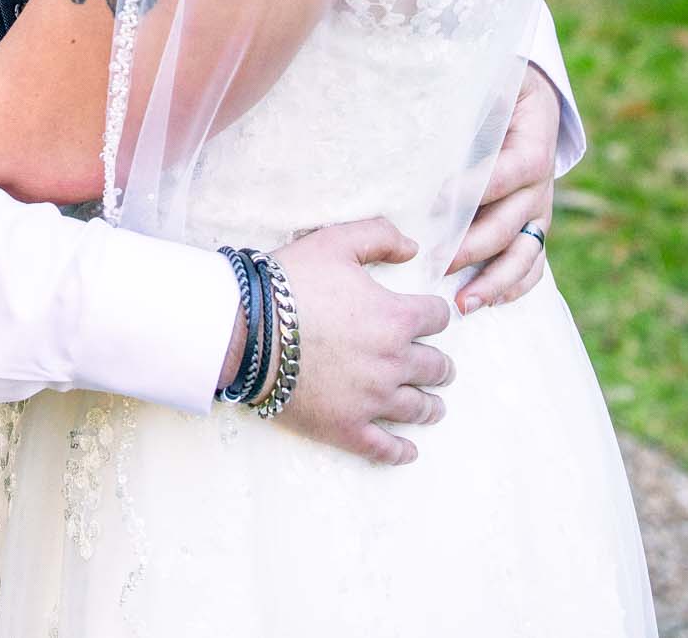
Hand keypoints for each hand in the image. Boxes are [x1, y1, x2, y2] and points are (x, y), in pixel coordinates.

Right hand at [269, 218, 453, 467]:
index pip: (438, 317)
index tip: (430, 317)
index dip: (435, 313)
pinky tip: (409, 451)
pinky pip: (385, 448)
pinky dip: (402, 451)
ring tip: (434, 406)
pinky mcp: (348, 428)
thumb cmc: (291, 282)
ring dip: (431, 406)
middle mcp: (393, 361)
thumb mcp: (336, 241)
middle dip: (440, 364)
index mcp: (395, 317)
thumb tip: (414, 248)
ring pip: (419, 408)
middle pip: (436, 367)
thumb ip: (380, 236)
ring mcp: (372, 400)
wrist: (246, 329)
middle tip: (440, 367)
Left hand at [449, 65, 558, 312]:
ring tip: (463, 304)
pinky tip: (488, 303)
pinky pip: (533, 263)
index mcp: (533, 148)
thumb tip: (451, 94)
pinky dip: (514, 286)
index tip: (437, 203)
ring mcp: (540, 211)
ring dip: (494, 281)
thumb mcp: (497, 79)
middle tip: (435, 263)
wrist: (533, 97)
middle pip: (508, 223)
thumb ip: (481, 93)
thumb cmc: (504, 87)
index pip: (504, 174)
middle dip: (471, 247)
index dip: (473, 190)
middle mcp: (541, 186)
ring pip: (523, 254)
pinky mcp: (535, 226)